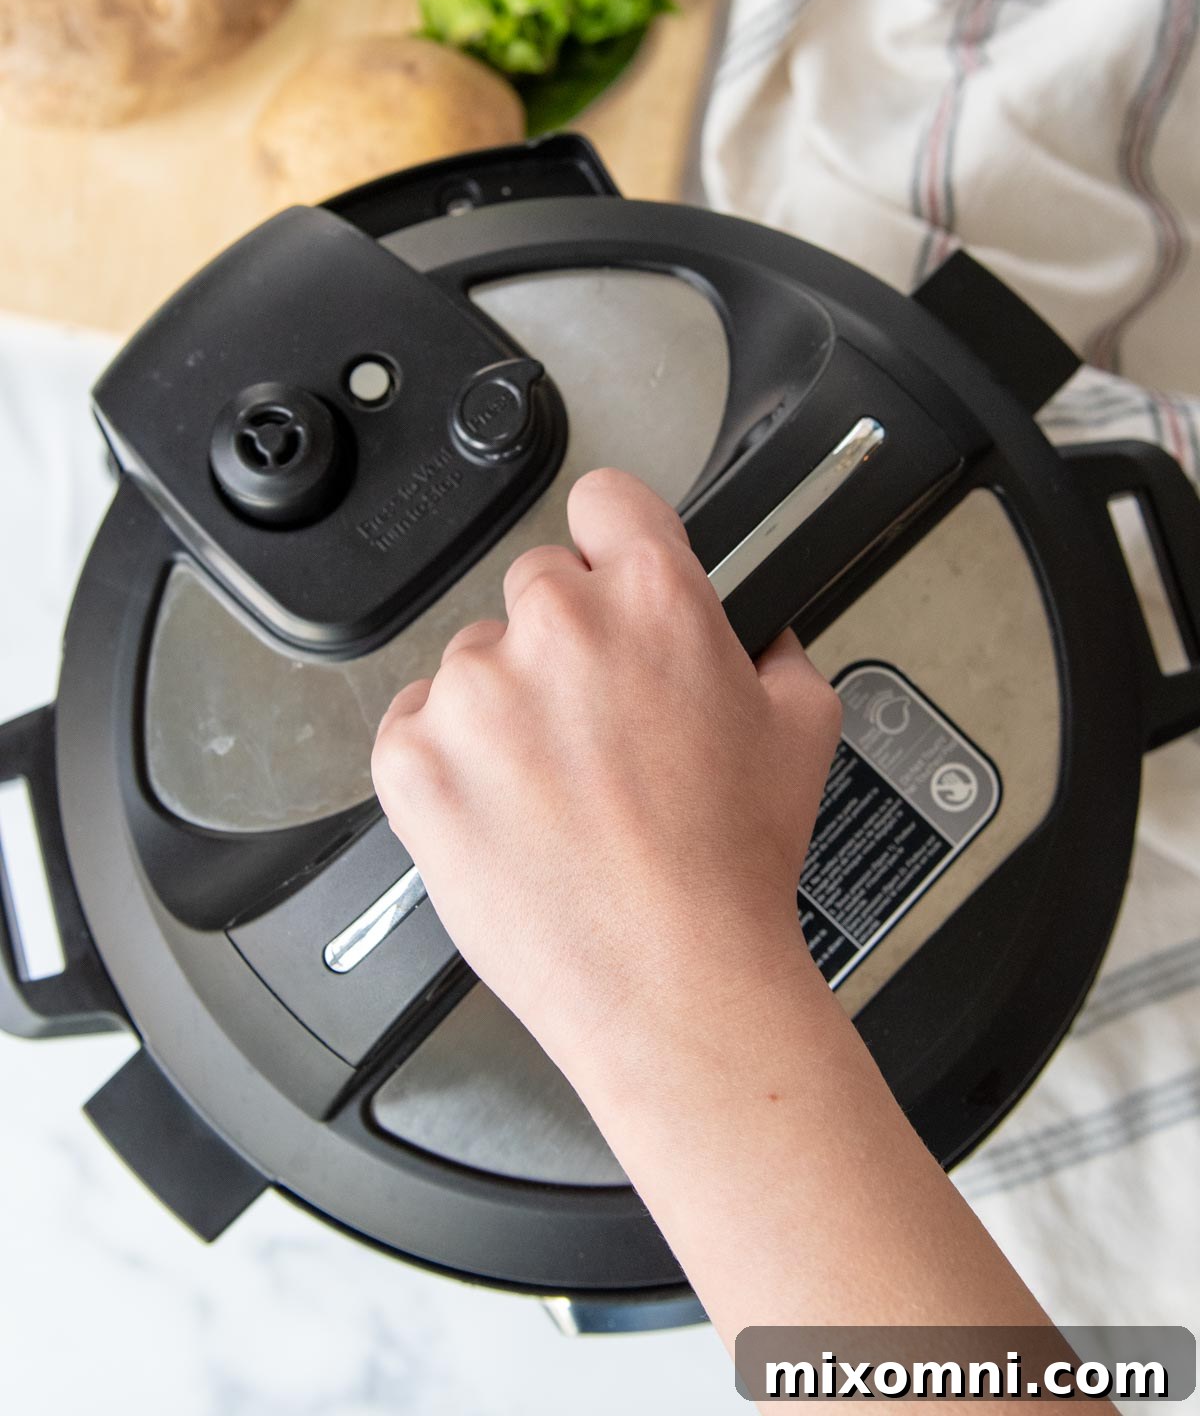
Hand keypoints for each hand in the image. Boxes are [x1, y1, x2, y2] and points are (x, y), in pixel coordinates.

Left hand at [371, 468, 841, 1078]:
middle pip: (538, 586)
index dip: (614, 540)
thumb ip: (773, 650)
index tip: (609, 570)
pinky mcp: (413, 757)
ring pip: (476, 661)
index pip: (606, 499)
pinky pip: (415, 723)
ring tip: (555, 789)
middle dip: (564, 642)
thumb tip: (757, 631)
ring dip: (505, 706)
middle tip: (596, 724)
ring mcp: (475, 692)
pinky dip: (447, 758)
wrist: (668, 983)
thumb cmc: (730, 870)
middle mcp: (556, 627)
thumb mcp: (802, 731)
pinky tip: (504, 809)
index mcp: (653, 599)